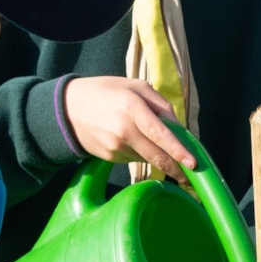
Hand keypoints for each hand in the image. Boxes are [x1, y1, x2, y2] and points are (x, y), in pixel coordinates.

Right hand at [63, 76, 195, 181]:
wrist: (67, 109)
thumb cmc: (106, 92)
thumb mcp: (134, 86)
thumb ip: (160, 104)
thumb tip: (179, 128)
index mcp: (132, 106)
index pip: (159, 133)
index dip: (177, 150)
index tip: (193, 163)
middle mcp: (123, 130)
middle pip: (156, 156)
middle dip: (176, 168)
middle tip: (191, 175)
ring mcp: (115, 147)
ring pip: (147, 158)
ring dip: (157, 155)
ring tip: (148, 137)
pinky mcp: (109, 158)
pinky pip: (134, 159)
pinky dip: (141, 152)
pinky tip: (131, 139)